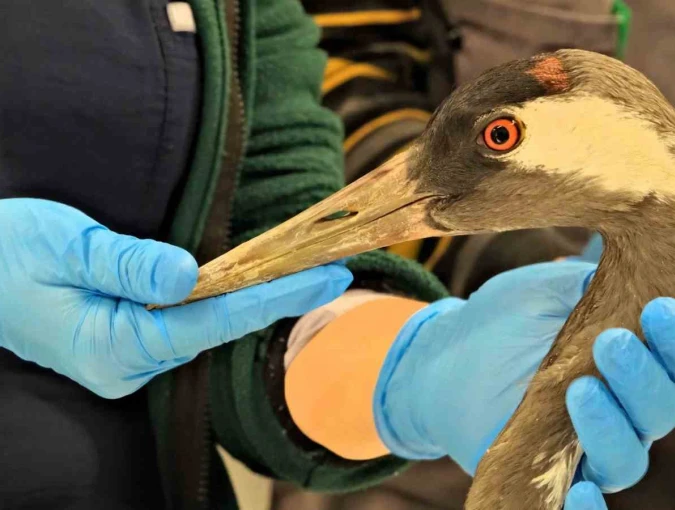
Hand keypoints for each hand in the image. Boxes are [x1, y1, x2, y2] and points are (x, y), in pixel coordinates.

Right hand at [0, 198, 351, 397]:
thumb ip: (125, 262)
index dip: (274, 296)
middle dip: (279, 297)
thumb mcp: (62, 245)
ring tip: (310, 272)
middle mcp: (129, 363)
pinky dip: (227, 300)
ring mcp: (130, 357)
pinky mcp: (129, 341)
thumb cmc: (6, 252)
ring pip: (208, 326)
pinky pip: (189, 322)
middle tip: (335, 268)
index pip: (213, 321)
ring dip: (258, 297)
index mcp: (113, 347)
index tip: (325, 276)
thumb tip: (190, 275)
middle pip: (220, 327)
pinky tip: (257, 283)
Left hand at [373, 261, 674, 505]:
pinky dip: (588, 507)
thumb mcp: (546, 292)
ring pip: (628, 457)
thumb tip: (674, 272)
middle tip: (612, 343)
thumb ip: (600, 285)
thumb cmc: (503, 319)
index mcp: (632, 364)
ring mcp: (587, 449)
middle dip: (644, 377)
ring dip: (612, 426)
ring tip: (579, 389)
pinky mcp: (551, 477)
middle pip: (660, 411)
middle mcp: (622, 412)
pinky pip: (584, 504)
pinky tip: (580, 491)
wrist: (443, 356)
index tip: (661, 308)